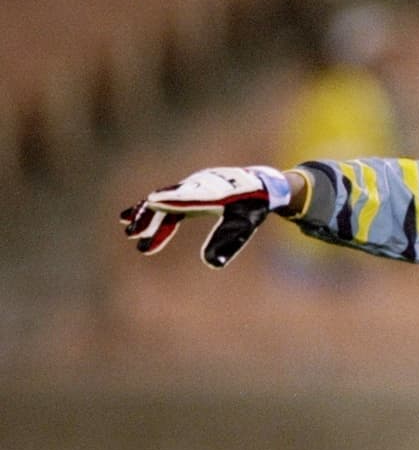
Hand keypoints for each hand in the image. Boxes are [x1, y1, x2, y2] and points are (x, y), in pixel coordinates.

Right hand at [119, 165, 291, 267]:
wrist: (258, 185)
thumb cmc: (252, 206)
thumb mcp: (244, 225)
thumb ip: (228, 241)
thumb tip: (212, 263)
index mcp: (215, 192)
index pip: (190, 197)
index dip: (171, 200)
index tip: (152, 201)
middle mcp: (199, 185)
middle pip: (170, 201)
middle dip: (151, 217)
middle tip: (132, 235)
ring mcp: (191, 186)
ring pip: (165, 201)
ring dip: (147, 216)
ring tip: (129, 232)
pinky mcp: (188, 191)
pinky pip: (167, 203)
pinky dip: (152, 213)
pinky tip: (130, 220)